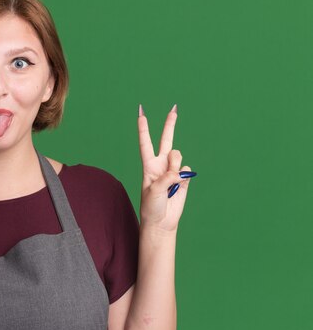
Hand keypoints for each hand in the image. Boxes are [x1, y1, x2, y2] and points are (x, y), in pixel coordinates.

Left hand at [137, 104, 191, 232]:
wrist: (162, 221)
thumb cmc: (151, 207)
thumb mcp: (154, 191)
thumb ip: (166, 177)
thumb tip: (180, 170)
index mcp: (148, 165)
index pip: (145, 143)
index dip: (143, 128)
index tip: (141, 113)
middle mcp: (161, 165)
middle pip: (166, 140)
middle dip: (170, 124)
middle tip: (174, 108)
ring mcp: (173, 170)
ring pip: (178, 157)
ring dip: (175, 167)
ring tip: (171, 182)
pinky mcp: (184, 178)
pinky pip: (187, 170)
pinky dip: (184, 178)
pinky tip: (178, 187)